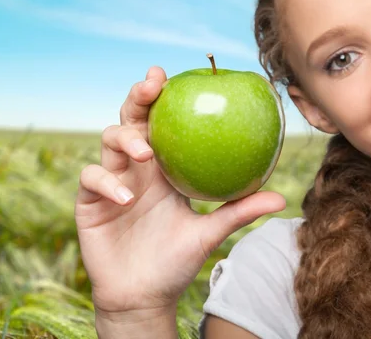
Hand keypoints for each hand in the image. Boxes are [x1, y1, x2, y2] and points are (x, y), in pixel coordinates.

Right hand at [74, 66, 285, 320]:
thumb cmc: (176, 261)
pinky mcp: (89, 201)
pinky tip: (124, 196)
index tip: (171, 75)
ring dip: (124, 139)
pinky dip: (105, 182)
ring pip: (108, 141)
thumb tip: (282, 198)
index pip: (160, 123)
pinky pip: (91, 179)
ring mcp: (111, 181)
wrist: (144, 295)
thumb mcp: (210, 233)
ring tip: (145, 152)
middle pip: (130, 120)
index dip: (161, 97)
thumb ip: (239, 212)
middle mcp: (136, 167)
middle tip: (151, 85)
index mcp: (163, 168)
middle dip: (137, 98)